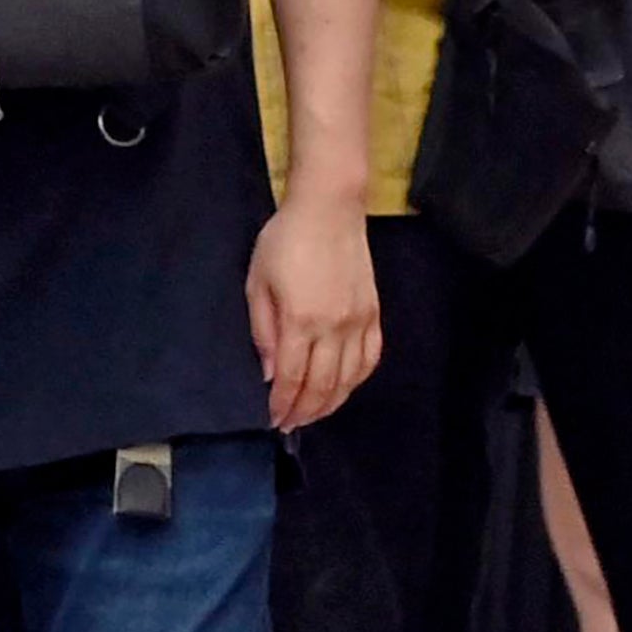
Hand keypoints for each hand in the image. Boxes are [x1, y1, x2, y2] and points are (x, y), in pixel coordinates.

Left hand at [247, 194, 381, 431]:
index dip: (282, 405)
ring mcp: (359, 322)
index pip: (290, 379)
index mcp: (300, 321)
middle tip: (290, 424)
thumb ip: (262, 331)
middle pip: (322, 387)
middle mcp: (334, 327)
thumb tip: (268, 374)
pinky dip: (356, 381)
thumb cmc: (285, 240)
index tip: (273, 420)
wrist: (330, 208)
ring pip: (349, 380)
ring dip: (330, 403)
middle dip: (304, 412)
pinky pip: (370, 359)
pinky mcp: (374, 314)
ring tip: (313, 413)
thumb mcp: (257, 282)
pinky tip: (343, 388)